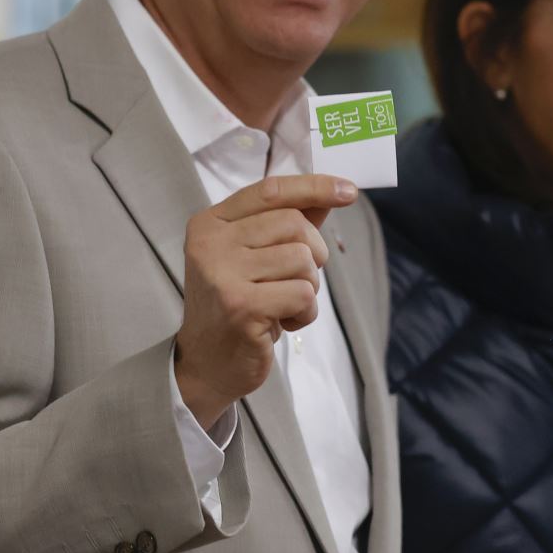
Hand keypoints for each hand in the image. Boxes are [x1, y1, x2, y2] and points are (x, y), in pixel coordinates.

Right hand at [174, 174, 358, 429]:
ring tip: (283, 304)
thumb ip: (285, 224)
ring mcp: (224, 275)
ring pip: (302, 259)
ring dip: (308, 287)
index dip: (313, 187)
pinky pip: (303, 294)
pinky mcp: (243, 307)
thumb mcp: (254, 258)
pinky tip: (282, 322)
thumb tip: (328, 195)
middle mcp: (211, 243)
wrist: (205, 364)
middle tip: (297, 280)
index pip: (270, 191)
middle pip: (294, 223)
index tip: (348, 190)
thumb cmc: (236, 305)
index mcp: (211, 223)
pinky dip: (305, 312)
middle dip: (313, 253)